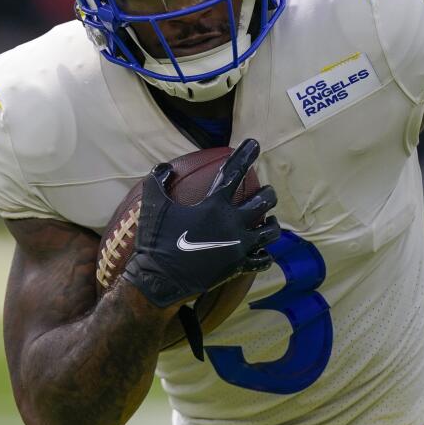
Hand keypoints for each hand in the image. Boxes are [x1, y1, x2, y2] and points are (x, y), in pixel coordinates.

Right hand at [123, 139, 280, 307]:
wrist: (160, 281)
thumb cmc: (156, 242)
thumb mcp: (152, 206)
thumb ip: (158, 181)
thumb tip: (166, 167)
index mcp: (215, 206)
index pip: (235, 172)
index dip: (245, 154)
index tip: (254, 143)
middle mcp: (233, 224)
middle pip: (264, 201)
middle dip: (268, 193)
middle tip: (265, 192)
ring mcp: (239, 247)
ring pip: (270, 231)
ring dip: (271, 223)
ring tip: (269, 220)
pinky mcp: (239, 266)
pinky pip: (262, 260)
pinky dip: (264, 255)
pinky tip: (262, 252)